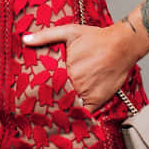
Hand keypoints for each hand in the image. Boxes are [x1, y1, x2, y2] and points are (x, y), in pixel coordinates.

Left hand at [22, 21, 140, 109]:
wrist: (122, 45)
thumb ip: (46, 36)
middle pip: (57, 97)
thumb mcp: (69, 32)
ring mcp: (86, 93)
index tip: (33, 96)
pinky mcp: (97, 100)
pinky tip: (72, 116)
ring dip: (64, 109)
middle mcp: (74, 84)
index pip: (46, 86)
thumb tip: (25, 39)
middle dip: (50, 100)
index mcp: (64, 70)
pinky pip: (85, 113)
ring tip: (55, 114)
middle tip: (41, 107)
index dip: (39, 92)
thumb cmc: (97, 38)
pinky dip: (79, 115)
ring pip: (69, 106)